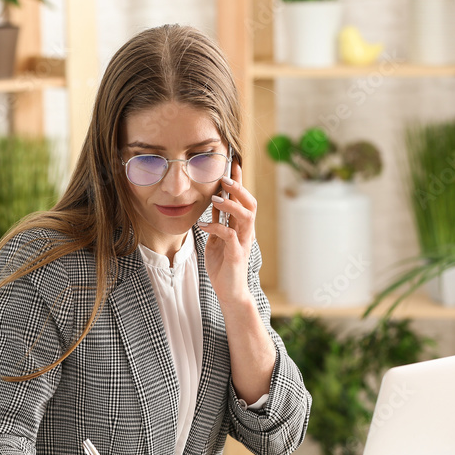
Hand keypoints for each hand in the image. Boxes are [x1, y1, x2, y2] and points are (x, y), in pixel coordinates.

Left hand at [199, 163, 256, 307]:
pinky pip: (229, 235)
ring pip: (245, 216)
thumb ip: (218, 221)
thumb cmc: (223, 266)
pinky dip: (216, 227)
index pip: (243, 199)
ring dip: (231, 205)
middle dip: (238, 188)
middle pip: (251, 203)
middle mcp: (246, 232)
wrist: (229, 291)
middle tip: (224, 178)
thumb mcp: (217, 239)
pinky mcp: (236, 254)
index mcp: (241, 227)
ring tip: (215, 198)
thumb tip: (213, 201)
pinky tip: (203, 225)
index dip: (239, 181)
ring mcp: (243, 242)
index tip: (233, 163)